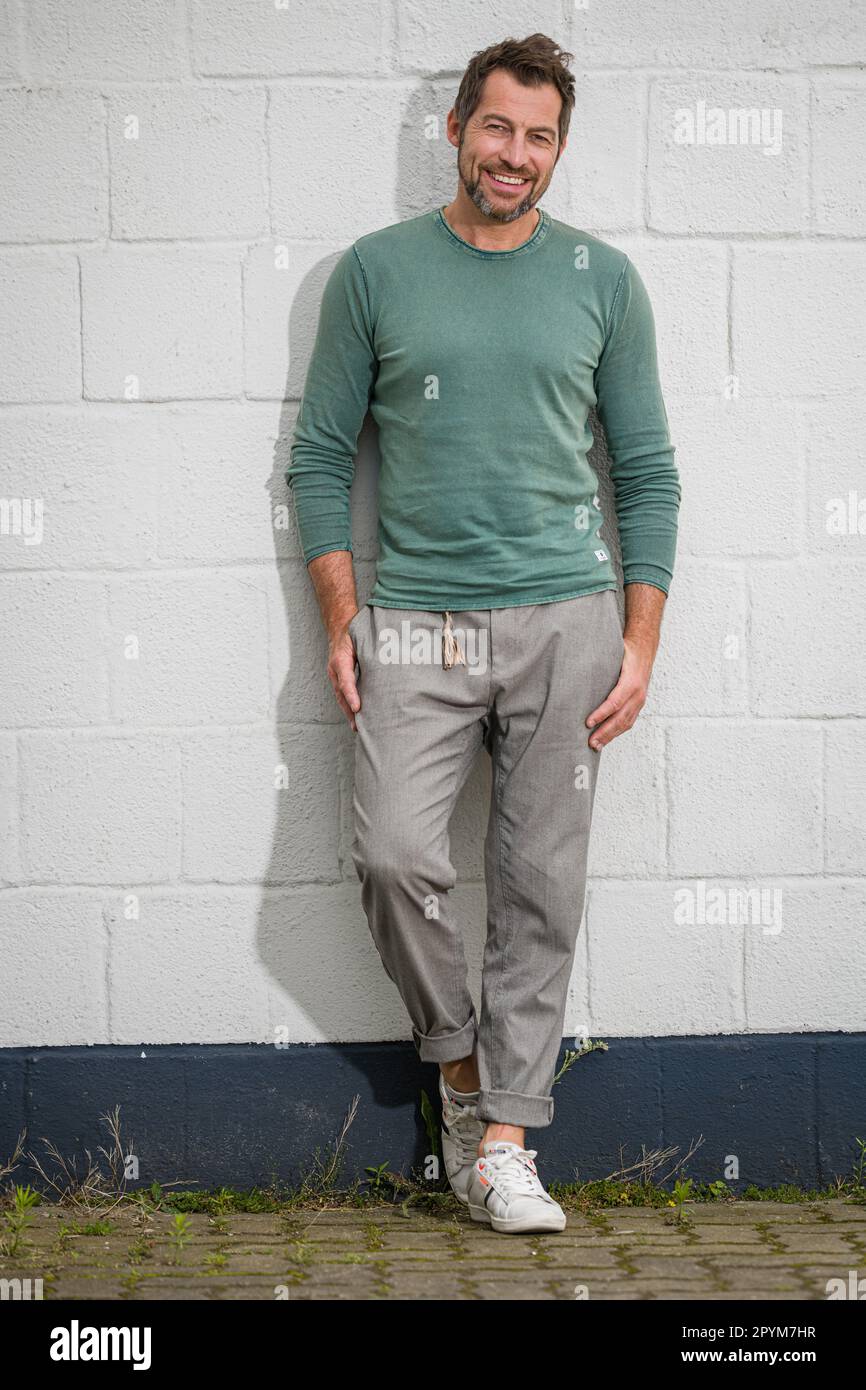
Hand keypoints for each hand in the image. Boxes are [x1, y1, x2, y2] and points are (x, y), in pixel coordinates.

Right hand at [329, 618, 361, 730]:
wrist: (340, 627)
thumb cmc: (354, 632)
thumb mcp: (361, 636)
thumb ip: (371, 647)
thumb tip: (390, 657)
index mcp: (340, 658)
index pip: (345, 679)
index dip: (351, 694)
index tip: (357, 708)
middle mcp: (336, 669)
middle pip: (341, 694)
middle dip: (349, 711)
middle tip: (358, 726)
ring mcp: (336, 675)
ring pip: (341, 697)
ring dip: (349, 712)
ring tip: (358, 728)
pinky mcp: (340, 678)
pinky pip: (343, 694)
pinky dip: (349, 706)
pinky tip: (358, 716)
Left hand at [585, 634, 652, 749]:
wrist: (644, 651)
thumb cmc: (625, 652)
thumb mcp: (613, 656)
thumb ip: (600, 666)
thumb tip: (576, 671)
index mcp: (631, 682)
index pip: (614, 702)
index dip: (601, 714)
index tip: (588, 723)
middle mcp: (637, 694)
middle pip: (620, 718)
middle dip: (605, 732)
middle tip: (591, 743)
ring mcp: (640, 701)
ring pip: (626, 723)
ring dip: (610, 736)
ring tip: (596, 746)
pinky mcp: (639, 705)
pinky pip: (629, 721)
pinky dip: (617, 731)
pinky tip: (607, 738)